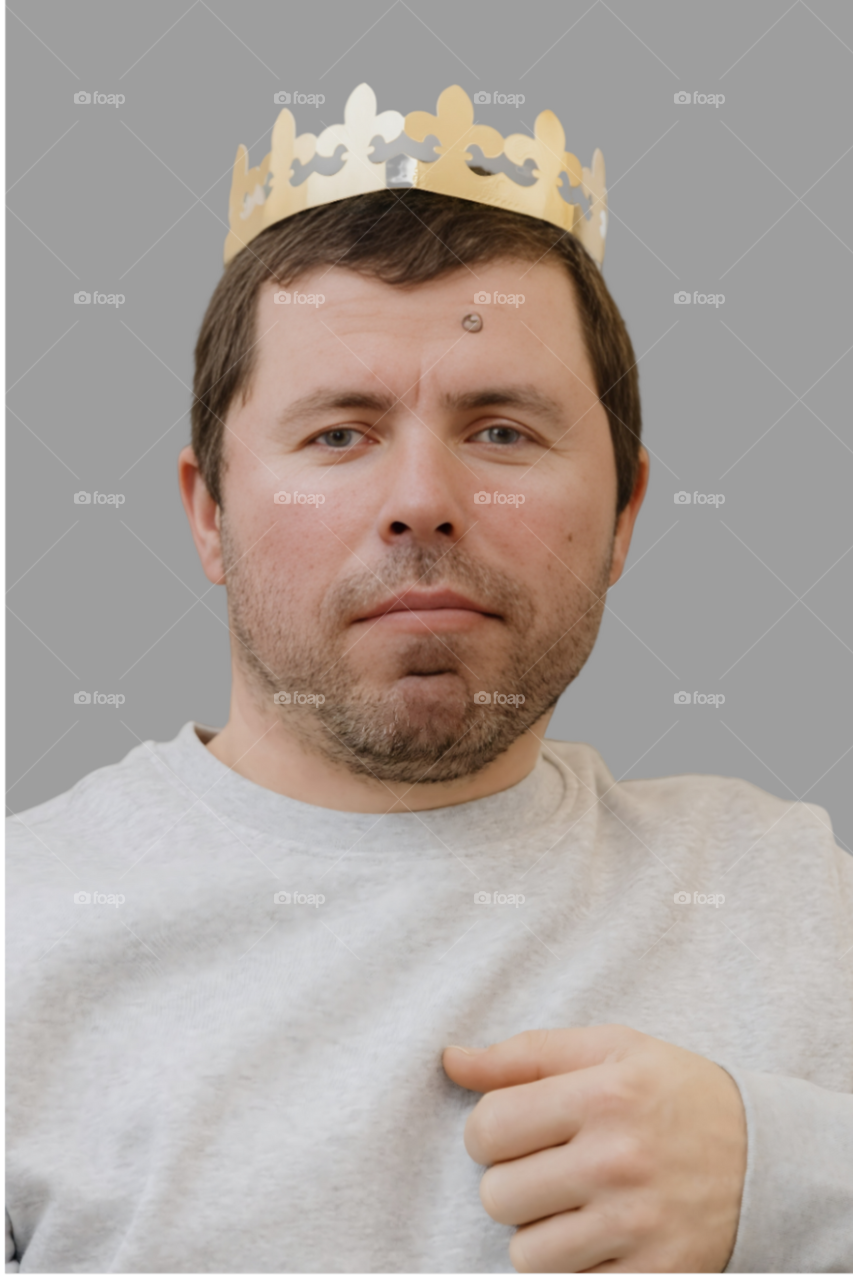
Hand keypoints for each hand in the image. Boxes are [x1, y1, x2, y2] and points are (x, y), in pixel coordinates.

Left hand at [443, 1025, 746, 1273]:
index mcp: (604, 1094)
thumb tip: (450, 1060)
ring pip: (525, 1254)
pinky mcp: (655, 1275)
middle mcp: (619, 1160)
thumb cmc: (673, 1092)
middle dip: (511, 1181)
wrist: (765, 1157)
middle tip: (550, 1166)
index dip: (487, 1131)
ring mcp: (638, 1225)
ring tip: (574, 1202)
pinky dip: (573, 1266)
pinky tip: (599, 1234)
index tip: (513, 1130)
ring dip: (538, 1231)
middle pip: (497, 1195)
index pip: (488, 1127)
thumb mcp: (610, 1050)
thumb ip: (525, 1054)